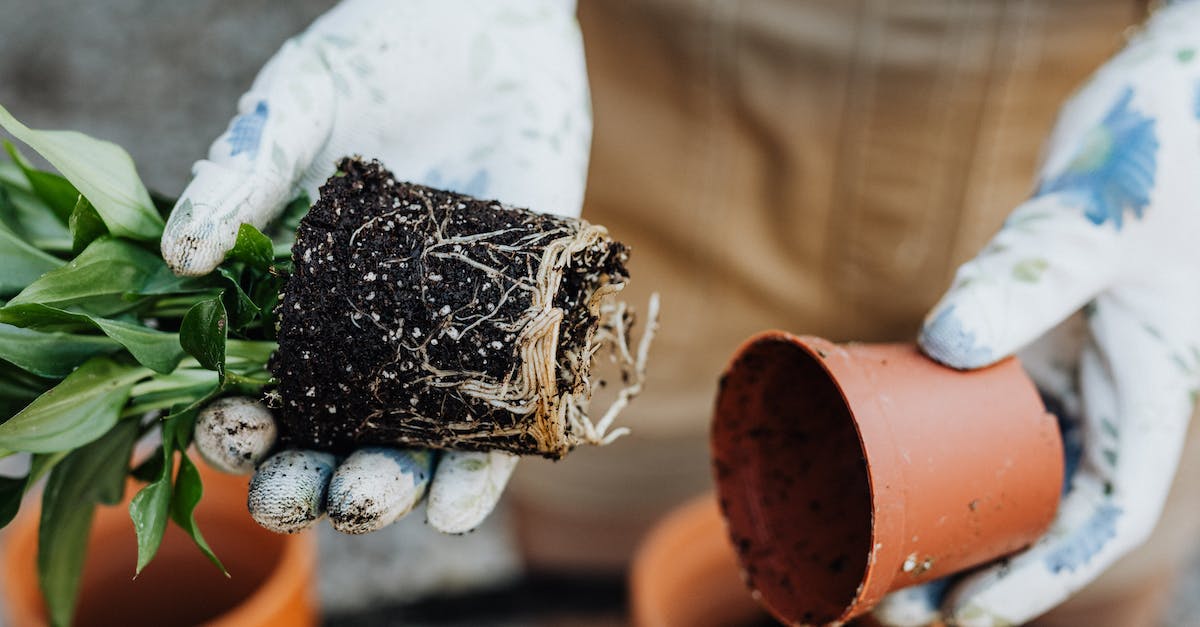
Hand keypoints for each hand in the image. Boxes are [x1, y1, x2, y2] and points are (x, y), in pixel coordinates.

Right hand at [162, 0, 590, 533]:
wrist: (497, 29)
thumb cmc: (385, 56)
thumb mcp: (303, 103)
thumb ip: (244, 169)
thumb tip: (179, 255)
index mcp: (294, 295)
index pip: (251, 385)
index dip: (234, 423)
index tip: (236, 425)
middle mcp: (365, 334)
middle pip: (326, 438)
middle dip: (306, 481)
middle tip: (301, 490)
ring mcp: (438, 341)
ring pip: (407, 449)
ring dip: (386, 493)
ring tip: (371, 497)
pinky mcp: (513, 334)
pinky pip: (497, 426)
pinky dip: (479, 474)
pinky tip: (458, 503)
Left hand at [875, 4, 1199, 624]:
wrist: (1156, 105)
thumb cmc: (1154, 160)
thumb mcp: (1095, 226)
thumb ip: (1029, 275)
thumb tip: (943, 342)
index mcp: (1143, 398)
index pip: (1095, 517)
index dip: (1034, 579)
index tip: (962, 618)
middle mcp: (1100, 395)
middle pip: (1036, 507)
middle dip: (970, 564)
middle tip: (884, 602)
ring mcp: (1058, 364)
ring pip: (1000, 465)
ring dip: (942, 514)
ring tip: (865, 552)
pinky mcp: (1018, 330)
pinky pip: (973, 405)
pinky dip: (930, 442)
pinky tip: (873, 465)